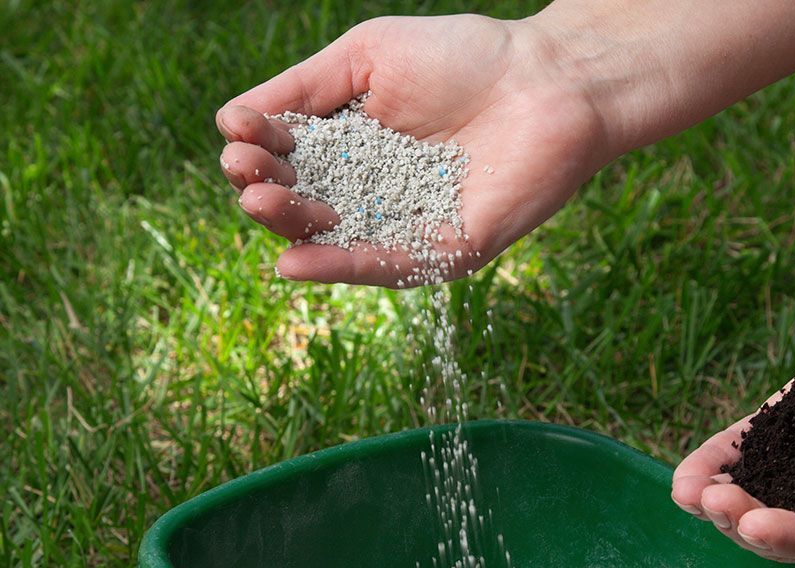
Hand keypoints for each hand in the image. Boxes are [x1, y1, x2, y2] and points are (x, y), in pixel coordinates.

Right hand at [216, 14, 609, 285]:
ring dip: (292, 227)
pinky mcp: (443, 253)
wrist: (547, 80)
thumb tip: (231, 120)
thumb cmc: (463, 59)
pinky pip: (385, 265)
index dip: (259, 150)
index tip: (240, 133)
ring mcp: (407, 227)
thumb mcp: (366, 60)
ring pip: (336, 240)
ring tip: (257, 204)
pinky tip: (295, 260)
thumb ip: (304, 90)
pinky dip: (339, 266)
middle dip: (266, 191)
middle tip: (245, 175)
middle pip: (305, 205)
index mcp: (354, 148)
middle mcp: (375, 194)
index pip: (291, 160)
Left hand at [672, 304, 794, 567]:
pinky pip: (746, 450)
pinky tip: (685, 475)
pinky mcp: (790, 429)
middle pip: (778, 528)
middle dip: (741, 518)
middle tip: (712, 503)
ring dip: (716, 498)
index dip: (789, 538)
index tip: (756, 525)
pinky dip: (716, 461)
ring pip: (753, 494)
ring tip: (688, 493)